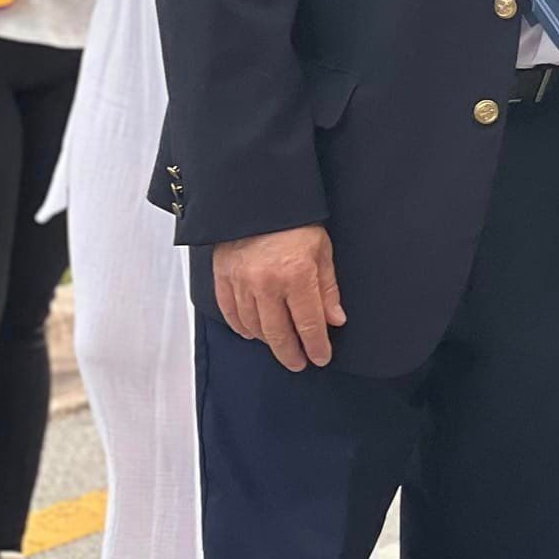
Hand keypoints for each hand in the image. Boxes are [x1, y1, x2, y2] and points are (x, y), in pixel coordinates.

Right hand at [213, 224, 345, 371]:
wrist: (258, 195)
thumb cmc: (294, 219)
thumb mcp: (322, 249)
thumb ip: (328, 288)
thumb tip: (335, 319)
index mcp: (296, 276)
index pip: (308, 324)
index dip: (316, 346)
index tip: (321, 357)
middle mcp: (266, 284)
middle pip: (278, 333)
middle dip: (291, 353)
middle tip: (299, 363)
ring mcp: (241, 281)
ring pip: (253, 326)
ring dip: (267, 341)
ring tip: (280, 346)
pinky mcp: (223, 276)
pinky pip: (230, 312)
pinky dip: (241, 326)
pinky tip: (251, 332)